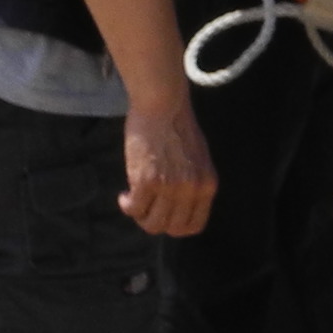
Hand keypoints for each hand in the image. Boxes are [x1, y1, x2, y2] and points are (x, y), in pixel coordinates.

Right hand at [118, 97, 218, 238]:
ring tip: (134, 200)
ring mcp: (170, 187)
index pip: (194, 226)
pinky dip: (127, 205)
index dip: (176, 226)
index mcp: (208, 185)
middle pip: (172, 228)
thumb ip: (192, 183)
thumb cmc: (177, 125)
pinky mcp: (147, 181)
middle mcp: (192, 189)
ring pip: (153, 224)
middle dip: (156, 222)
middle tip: (145, 208)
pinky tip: (124, 195)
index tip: (164, 215)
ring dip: (140, 216)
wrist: (163, 103)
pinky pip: (135, 208)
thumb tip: (178, 206)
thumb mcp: (198, 159)